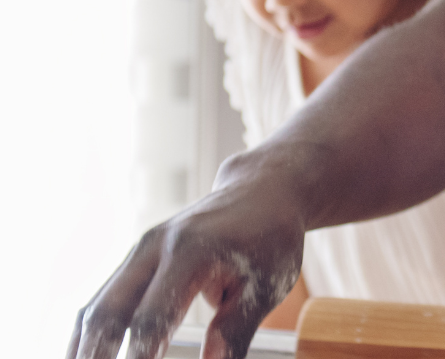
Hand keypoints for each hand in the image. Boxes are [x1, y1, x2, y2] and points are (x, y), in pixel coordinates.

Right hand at [67, 153, 305, 358]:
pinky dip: (92, 332)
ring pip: (97, 306)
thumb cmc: (269, 240)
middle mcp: (155, 248)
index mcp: (190, 252)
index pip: (152, 318)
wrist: (261, 192)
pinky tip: (87, 356)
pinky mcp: (137, 258)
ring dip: (84, 348)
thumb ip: (236, 329)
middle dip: (95, 355)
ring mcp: (141, 250)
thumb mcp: (266, 284)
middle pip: (108, 312)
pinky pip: (104, 299)